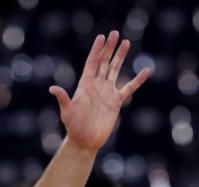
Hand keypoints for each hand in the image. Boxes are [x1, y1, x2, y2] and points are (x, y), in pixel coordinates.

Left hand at [51, 30, 150, 150]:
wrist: (85, 141)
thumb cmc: (73, 127)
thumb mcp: (67, 112)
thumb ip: (63, 99)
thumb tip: (52, 88)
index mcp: (85, 85)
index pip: (92, 63)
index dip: (97, 50)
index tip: (101, 37)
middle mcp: (96, 86)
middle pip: (104, 62)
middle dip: (109, 48)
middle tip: (115, 33)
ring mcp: (107, 92)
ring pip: (115, 70)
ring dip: (120, 57)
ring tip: (126, 42)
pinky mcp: (116, 101)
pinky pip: (129, 88)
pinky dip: (138, 80)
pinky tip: (146, 71)